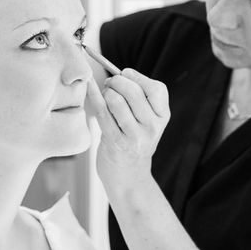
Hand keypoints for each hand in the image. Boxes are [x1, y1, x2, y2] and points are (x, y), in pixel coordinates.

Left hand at [87, 69, 169, 188]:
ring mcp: (134, 136)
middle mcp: (152, 127)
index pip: (156, 89)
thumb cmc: (134, 140)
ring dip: (106, 92)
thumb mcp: (148, 121)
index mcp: (162, 117)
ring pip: (116, 100)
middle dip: (117, 81)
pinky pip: (101, 111)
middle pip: (133, 91)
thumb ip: (140, 99)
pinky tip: (88, 85)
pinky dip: (93, 95)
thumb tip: (118, 73)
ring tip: (105, 95)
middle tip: (110, 84)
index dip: (137, 77)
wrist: (128, 176)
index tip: (125, 74)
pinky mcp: (115, 142)